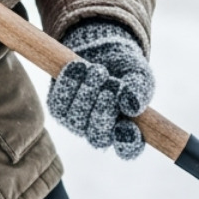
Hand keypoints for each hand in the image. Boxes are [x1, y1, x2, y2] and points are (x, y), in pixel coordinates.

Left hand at [46, 21, 153, 159]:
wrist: (103, 51)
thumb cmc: (126, 70)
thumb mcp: (139, 76)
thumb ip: (139, 92)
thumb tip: (131, 106)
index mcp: (126, 129)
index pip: (129, 147)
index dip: (128, 142)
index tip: (128, 125)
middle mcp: (101, 132)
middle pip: (98, 137)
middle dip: (103, 112)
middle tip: (110, 89)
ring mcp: (78, 123)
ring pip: (77, 119)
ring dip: (88, 93)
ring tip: (98, 70)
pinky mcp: (59, 109)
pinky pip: (59, 103)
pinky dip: (69, 84)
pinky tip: (79, 67)